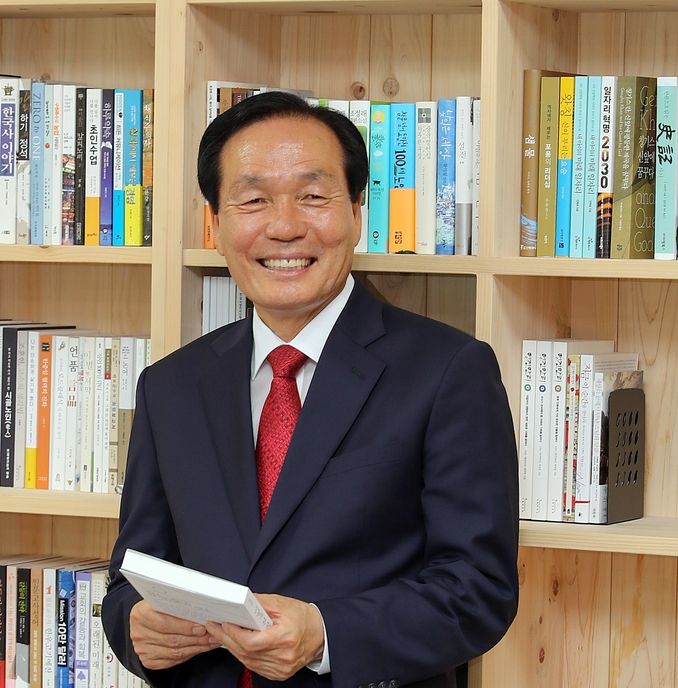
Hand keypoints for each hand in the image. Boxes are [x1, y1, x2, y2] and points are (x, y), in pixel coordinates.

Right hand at [129, 599, 219, 669]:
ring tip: (210, 641)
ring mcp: (143, 648)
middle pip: (172, 639)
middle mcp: (139, 632)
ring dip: (196, 647)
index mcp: (141, 613)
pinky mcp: (148, 660)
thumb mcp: (164, 599)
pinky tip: (199, 648)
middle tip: (212, 635)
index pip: (165, 622)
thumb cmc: (157, 606)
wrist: (144, 619)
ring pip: (174, 652)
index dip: (185, 626)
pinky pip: (172, 660)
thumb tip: (202, 606)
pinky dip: (188, 655)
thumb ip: (178, 602)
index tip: (202, 626)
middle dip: (196, 638)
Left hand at [205, 593, 324, 680]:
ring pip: (247, 661)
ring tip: (222, 634)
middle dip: (226, 638)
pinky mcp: (279, 674)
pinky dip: (244, 655)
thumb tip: (240, 602)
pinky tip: (237, 645)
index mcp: (285, 637)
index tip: (223, 623)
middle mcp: (283, 656)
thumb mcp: (282, 604)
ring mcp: (281, 668)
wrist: (321, 633)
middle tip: (214, 627)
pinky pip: (254, 666)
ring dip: (232, 647)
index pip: (251, 642)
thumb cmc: (302, 617)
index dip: (233, 633)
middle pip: (246, 652)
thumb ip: (259, 603)